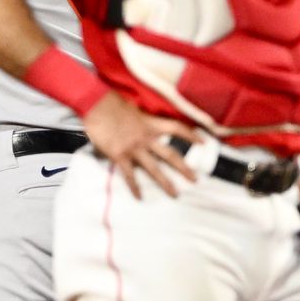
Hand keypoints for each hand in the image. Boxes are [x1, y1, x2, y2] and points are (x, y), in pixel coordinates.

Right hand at [83, 92, 200, 198]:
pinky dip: (134, 187)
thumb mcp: (133, 108)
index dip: (191, 135)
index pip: (177, 129)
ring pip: (154, 169)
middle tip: (195, 180)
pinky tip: (139, 197)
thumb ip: (141, 119)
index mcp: (151, 124)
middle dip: (184, 168)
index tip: (203, 142)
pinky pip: (129, 175)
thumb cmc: (111, 102)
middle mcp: (146, 138)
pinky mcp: (120, 156)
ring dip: (165, 183)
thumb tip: (142, 123)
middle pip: (170, 155)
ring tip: (174, 194)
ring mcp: (134, 149)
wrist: (96, 105)